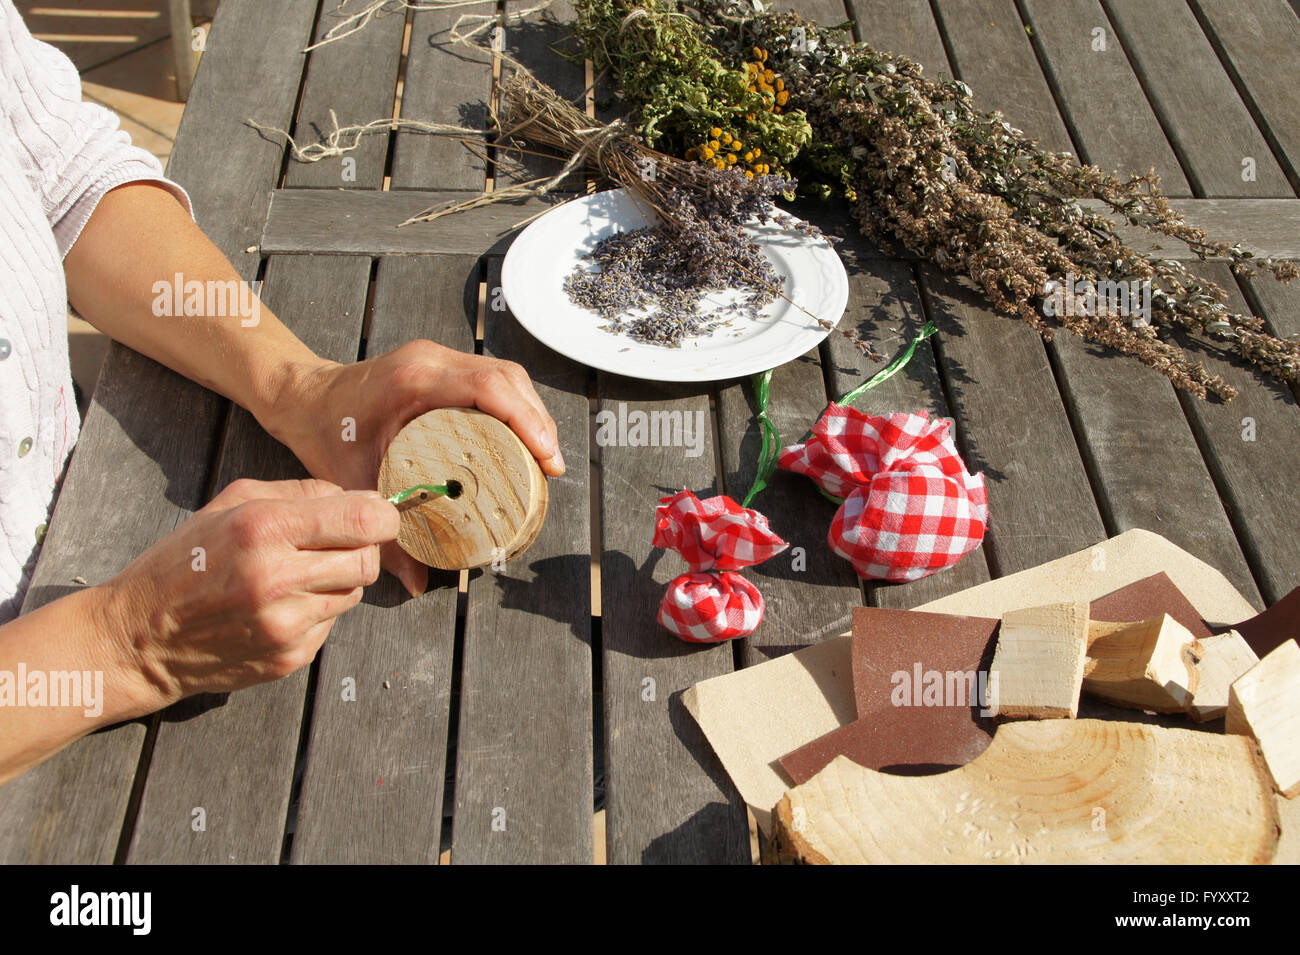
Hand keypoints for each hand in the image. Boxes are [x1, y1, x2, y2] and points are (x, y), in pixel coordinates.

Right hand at [98, 479, 397, 709]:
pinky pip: (332, 625)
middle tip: (335, 545)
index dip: (382, 516)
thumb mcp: (231, 504)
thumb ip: (301, 493)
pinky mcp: (290, 657)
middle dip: (362, 548)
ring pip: (354, 593)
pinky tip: (279, 608)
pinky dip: (317, 612)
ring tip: (295, 577)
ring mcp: (285, 624)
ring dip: (338, 581)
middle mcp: (277, 578)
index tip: (379, 516)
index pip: (361, 520)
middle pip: (367, 560)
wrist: (141, 638)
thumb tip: (361, 498)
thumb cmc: (185, 562)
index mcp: (263, 529)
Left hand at [263, 341, 564, 596]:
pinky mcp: (443, 368)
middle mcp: (431, 361)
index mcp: (413, 379)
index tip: (546, 457)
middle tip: (551, 467)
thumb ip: (385, 534)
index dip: (526, 420)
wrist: (301, 397)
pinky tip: (521, 440)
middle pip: (508, 378)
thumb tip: (418, 581)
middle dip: (538, 421)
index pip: (488, 387)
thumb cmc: (323, 430)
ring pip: (506, 376)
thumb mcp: (352, 480)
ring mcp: (439, 360)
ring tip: (544, 457)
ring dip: (531, 413)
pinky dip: (514, 407)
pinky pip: (492, 380)